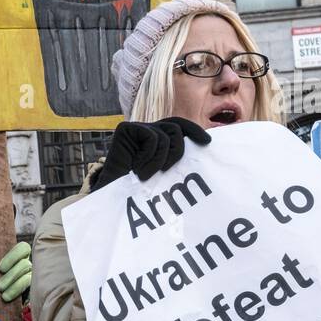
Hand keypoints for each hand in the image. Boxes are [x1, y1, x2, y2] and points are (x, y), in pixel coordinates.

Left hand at [0, 242, 31, 302]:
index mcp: (15, 254)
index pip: (23, 248)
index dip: (14, 256)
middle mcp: (25, 264)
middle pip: (26, 264)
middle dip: (12, 275)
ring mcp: (29, 277)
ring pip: (27, 278)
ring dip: (14, 286)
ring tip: (1, 293)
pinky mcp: (30, 290)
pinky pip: (29, 289)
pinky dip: (16, 292)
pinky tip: (6, 297)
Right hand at [95, 117, 210, 189]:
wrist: (113, 195)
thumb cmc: (138, 187)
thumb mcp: (164, 170)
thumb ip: (175, 155)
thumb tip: (203, 145)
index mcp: (157, 137)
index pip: (179, 125)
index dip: (194, 130)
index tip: (207, 142)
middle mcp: (147, 130)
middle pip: (175, 127)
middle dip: (177, 149)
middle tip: (167, 169)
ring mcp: (136, 128)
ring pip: (165, 135)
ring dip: (160, 159)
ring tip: (146, 173)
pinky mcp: (125, 129)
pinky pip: (151, 137)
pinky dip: (149, 155)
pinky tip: (137, 166)